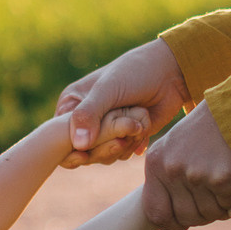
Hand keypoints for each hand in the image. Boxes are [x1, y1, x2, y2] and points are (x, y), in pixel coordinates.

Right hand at [59, 38, 190, 163]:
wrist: (169, 74)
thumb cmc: (134, 73)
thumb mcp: (108, 90)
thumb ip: (90, 114)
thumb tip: (78, 146)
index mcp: (71, 106)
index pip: (61, 138)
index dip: (71, 149)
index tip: (84, 155)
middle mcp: (85, 120)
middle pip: (83, 152)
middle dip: (104, 147)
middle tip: (122, 138)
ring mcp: (105, 130)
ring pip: (104, 156)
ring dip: (122, 146)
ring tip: (136, 126)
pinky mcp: (124, 137)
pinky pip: (121, 154)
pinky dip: (133, 146)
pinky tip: (142, 131)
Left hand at [142, 104, 230, 229]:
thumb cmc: (211, 128)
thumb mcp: (179, 146)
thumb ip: (172, 180)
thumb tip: (178, 223)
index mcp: (156, 162)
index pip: (155, 213)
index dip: (172, 224)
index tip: (184, 224)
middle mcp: (172, 169)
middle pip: (187, 218)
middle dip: (205, 213)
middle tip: (217, 194)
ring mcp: (195, 175)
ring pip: (211, 214)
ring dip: (224, 205)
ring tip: (230, 179)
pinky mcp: (221, 178)